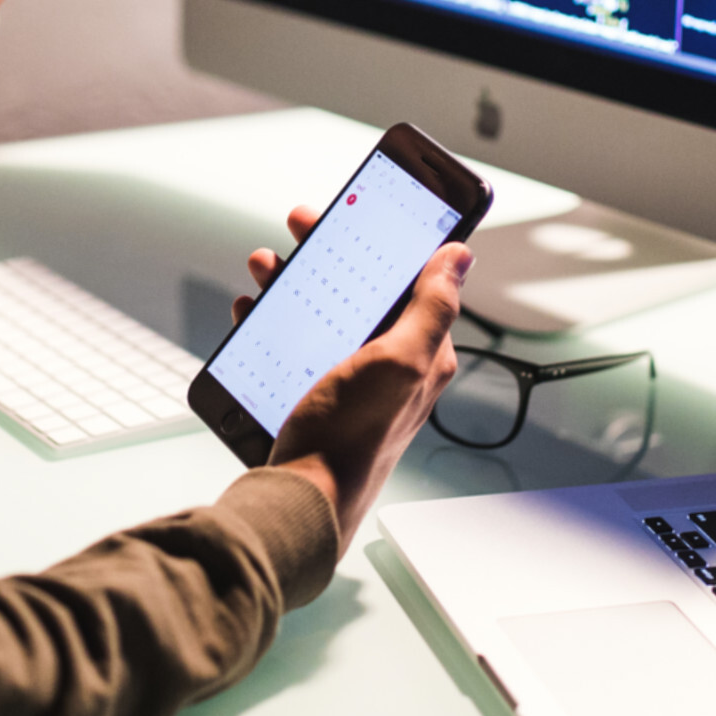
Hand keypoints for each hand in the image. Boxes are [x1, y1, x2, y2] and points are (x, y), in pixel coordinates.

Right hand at [238, 206, 471, 554]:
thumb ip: (431, 308)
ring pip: (326, 313)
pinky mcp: (318, 398)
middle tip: (300, 227)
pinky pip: (299, 346)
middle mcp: (391, 367)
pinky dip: (276, 322)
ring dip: (295, 281)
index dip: (384, 239)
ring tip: (266, 266)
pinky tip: (256, 313)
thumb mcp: (397, 363)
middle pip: (363, 290)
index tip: (352, 211)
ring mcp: (353, 383)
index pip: (413, 279)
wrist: (302, 504)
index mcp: (421, 354)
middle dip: (329, 252)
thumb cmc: (349, 441)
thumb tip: (460, 256)